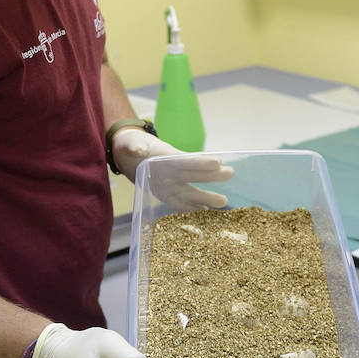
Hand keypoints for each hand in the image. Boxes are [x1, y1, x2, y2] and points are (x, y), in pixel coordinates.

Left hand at [111, 130, 233, 208]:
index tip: (218, 162)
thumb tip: (137, 149)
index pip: (185, 159)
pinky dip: (191, 208)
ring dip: (206, 197)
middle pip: (194, 174)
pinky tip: (204, 213)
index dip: (200, 162)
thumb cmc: (130, 145)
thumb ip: (134, 147)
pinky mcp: (166, 193)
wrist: (127, 154)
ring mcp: (171, 183)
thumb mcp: (129, 144)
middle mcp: (172, 170)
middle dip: (212, 176)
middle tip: (231, 174)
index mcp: (166, 156)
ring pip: (190, 191)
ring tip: (223, 202)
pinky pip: (179, 202)